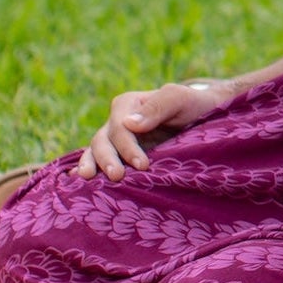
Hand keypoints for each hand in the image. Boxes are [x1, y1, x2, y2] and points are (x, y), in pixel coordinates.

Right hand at [74, 81, 231, 179]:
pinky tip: (80, 182)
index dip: (128, 147)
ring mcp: (115, 139)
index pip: (120, 127)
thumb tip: (129, 123)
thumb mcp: (180, 99)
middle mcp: (116, 121)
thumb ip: (158, 106)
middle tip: (117, 177)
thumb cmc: (192, 106)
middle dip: (107, 159)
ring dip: (91, 165)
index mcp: (128, 104)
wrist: (201, 116)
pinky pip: (97, 161)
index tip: (143, 165)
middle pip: (102, 140)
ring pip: (94, 151)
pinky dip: (86, 168)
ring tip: (89, 180)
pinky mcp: (118, 155)